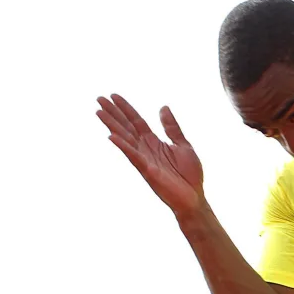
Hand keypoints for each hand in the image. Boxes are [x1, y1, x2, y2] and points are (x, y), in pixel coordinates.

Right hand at [96, 94, 205, 217]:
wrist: (194, 197)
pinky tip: (111, 137)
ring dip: (112, 125)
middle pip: (126, 126)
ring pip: (125, 138)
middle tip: (99, 98)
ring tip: (99, 112)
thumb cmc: (189, 175)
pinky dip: (123, 146)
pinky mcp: (147, 170)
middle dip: (113, 112)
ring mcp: (144, 159)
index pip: (136, 121)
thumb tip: (163, 107)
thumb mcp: (183, 145)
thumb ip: (172, 127)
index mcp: (154, 142)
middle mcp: (145, 148)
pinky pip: (133, 156)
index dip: (126, 108)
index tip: (113, 95)